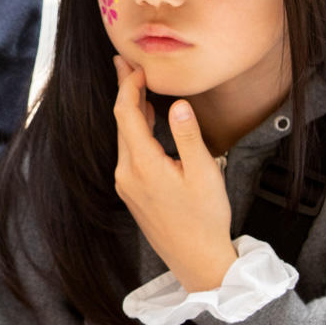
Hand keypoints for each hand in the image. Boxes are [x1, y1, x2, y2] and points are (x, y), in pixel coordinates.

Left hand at [113, 56, 236, 290]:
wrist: (197, 260)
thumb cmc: (205, 218)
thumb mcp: (204, 173)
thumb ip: (189, 135)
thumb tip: (177, 104)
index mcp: (142, 165)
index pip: (126, 114)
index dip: (129, 86)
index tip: (138, 66)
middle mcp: (126, 174)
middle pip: (120, 123)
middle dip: (124, 92)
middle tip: (127, 64)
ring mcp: (126, 185)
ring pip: (124, 139)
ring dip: (130, 111)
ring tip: (136, 85)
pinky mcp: (132, 193)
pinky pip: (128, 153)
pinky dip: (135, 132)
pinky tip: (147, 122)